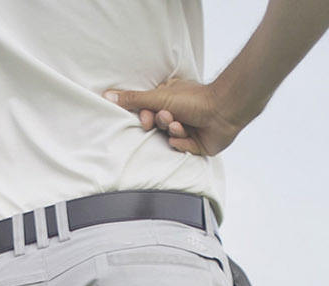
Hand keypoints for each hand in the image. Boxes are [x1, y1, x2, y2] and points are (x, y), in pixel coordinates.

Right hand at [106, 80, 248, 156]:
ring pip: (169, 136)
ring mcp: (188, 128)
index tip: (147, 118)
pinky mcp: (196, 143)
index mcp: (169, 98)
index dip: (146, 117)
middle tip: (168, 118)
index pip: (148, 111)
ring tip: (181, 124)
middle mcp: (178, 112)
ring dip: (173, 131)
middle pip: (158, 125)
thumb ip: (133, 99)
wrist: (222, 112)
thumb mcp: (158, 97)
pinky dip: (183, 142)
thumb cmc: (194, 99)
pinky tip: (189, 135)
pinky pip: (181, 147)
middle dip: (162, 123)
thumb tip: (107, 94)